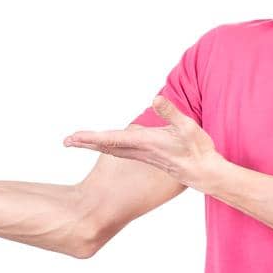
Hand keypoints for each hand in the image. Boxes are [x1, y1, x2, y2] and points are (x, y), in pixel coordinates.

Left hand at [62, 96, 221, 189]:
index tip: (74, 138)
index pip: (112, 139)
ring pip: (113, 149)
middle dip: (86, 143)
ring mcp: (143, 155)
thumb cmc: (198, 150)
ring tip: (80, 141)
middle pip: (107, 146)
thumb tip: (156, 98)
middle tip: (66, 141)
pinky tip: (106, 145)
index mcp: (145, 142)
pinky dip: (109, 147)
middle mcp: (140, 151)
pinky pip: (122, 151)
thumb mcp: (187, 127)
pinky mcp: (148, 157)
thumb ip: (170, 112)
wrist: (205, 174)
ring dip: (95, 145)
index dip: (92, 138)